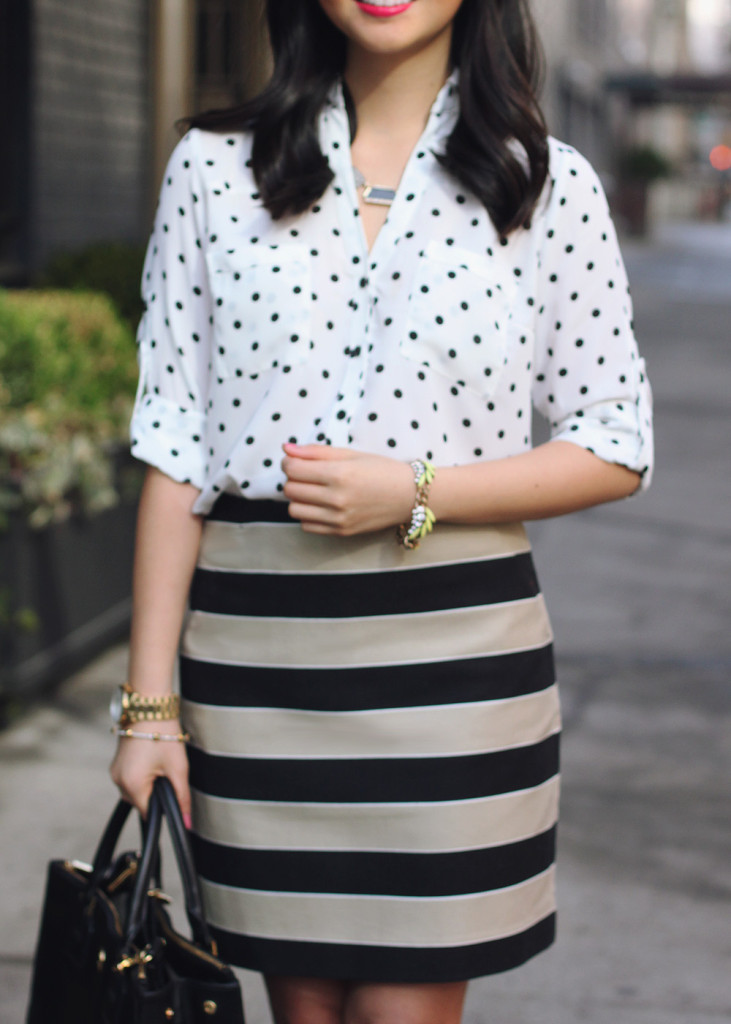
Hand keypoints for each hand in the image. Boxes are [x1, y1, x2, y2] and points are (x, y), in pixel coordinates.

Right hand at [110, 718, 190, 825]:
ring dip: (149, 784)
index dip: (163, 806)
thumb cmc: (164, 734)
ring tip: (159, 762)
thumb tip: (187, 823)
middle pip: (141, 802)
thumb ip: (182, 798)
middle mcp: (118, 781)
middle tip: (167, 771)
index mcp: (132, 785)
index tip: (172, 790)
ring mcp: (115, 772)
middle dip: (156, 793)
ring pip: (136, 791)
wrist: (150, 708)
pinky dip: (142, 776)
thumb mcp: (178, 768)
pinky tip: (151, 760)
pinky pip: (130, 780)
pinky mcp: (116, 764)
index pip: (148, 813)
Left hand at [281, 444, 414, 535]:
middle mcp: (336, 499)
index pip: (293, 469)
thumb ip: (315, 452)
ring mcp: (338, 518)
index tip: (297, 460)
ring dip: (299, 498)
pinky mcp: (340, 532)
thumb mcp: (350, 454)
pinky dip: (308, 514)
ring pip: (294, 510)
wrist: (409, 495)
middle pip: (290, 489)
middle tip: (308, 474)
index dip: (289, 462)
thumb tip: (286, 449)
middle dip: (293, 479)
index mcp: (339, 474)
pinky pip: (306, 525)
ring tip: (314, 491)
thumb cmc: (381, 470)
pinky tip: (321, 505)